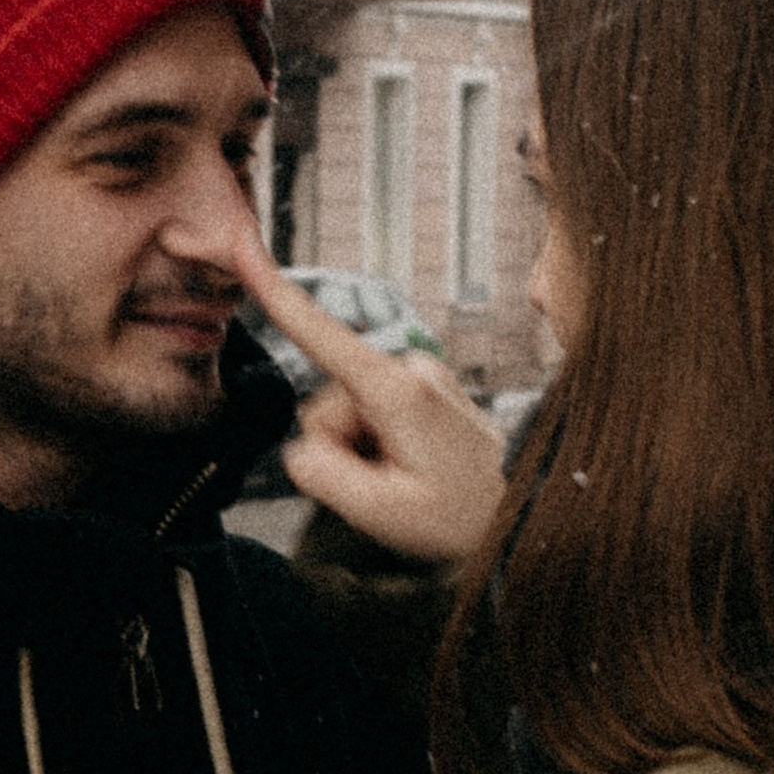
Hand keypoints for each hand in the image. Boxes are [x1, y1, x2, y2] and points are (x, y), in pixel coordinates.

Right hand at [238, 236, 507, 567]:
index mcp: (398, 391)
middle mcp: (412, 370)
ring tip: (410, 483)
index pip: (324, 337)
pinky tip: (416, 470)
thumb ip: (322, 474)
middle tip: (388, 489)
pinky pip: (376, 414)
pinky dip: (383, 445)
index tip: (248, 255)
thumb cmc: (464, 518)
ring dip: (365, 452)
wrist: (525, 513)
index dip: (279, 299)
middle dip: (343, 449)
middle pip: (329, 404)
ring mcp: (423, 376)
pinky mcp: (428, 389)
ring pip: (350, 413)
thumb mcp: (382, 511)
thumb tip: (301, 450)